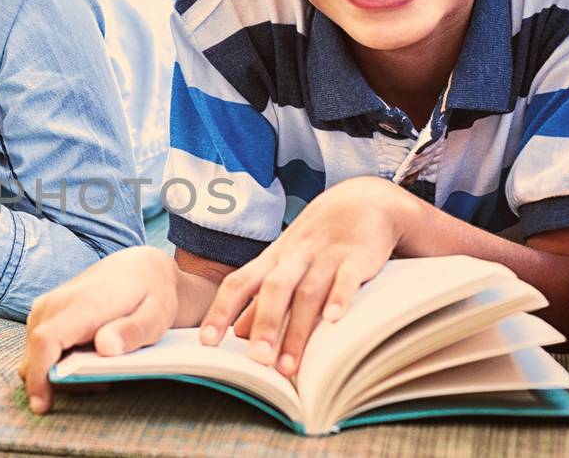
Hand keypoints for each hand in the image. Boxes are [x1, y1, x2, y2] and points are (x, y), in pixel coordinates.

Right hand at [19, 246, 179, 413]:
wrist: (138, 267)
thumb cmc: (150, 294)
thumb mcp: (156, 315)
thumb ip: (133, 331)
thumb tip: (105, 347)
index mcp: (83, 304)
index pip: (46, 339)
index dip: (39, 375)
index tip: (42, 405)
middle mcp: (56, 303)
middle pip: (36, 355)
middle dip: (56, 382)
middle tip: (100, 385)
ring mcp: (46, 306)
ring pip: (33, 354)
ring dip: (55, 372)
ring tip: (97, 372)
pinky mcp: (44, 311)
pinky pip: (37, 347)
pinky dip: (53, 362)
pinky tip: (84, 361)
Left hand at [199, 176, 419, 375]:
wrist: (361, 201)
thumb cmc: (315, 242)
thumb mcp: (283, 265)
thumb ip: (261, 299)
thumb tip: (236, 335)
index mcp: (271, 260)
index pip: (238, 284)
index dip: (220, 311)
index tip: (206, 343)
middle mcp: (294, 258)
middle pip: (273, 289)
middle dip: (264, 326)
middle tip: (256, 362)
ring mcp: (325, 256)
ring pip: (307, 292)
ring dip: (298, 329)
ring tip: (288, 367)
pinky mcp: (357, 257)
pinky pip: (347, 278)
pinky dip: (340, 297)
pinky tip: (333, 320)